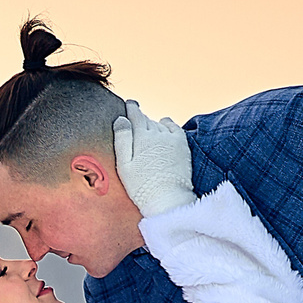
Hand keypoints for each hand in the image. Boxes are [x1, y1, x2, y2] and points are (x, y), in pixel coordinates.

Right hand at [112, 99, 194, 217]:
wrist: (167, 199)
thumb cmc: (141, 186)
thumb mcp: (124, 164)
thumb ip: (122, 139)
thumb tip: (121, 119)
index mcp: (141, 137)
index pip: (135, 115)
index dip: (131, 108)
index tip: (129, 103)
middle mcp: (157, 133)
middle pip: (147, 120)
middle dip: (140, 119)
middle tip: (135, 122)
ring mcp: (171, 138)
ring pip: (159, 124)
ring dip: (153, 125)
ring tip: (147, 133)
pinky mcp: (181, 145)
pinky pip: (173, 127)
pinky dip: (167, 126)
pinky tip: (163, 131)